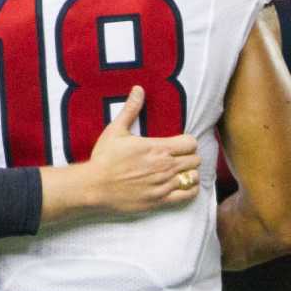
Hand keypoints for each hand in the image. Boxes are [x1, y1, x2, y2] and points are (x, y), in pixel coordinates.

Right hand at [41, 86, 201, 223]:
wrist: (94, 187)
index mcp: (158, 148)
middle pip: (195, 160)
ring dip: (190, 174)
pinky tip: (181, 186)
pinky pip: (187, 196)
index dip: (188, 143)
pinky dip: (189, 190)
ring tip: (181, 172)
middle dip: (190, 157)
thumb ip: (131, 110)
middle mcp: (165, 166)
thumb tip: (138, 89)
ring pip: (193, 177)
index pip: (191, 143)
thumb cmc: (104, 158)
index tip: (180, 144)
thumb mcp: (116, 130)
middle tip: (180, 158)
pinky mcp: (160, 201)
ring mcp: (164, 185)